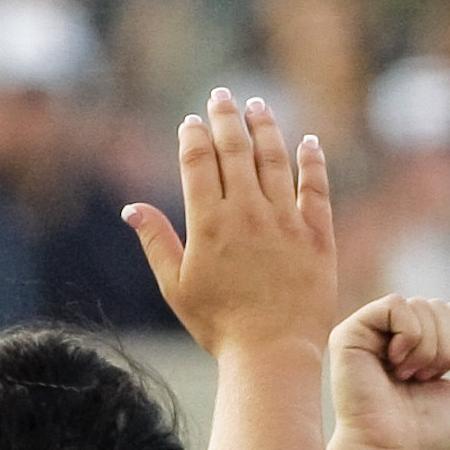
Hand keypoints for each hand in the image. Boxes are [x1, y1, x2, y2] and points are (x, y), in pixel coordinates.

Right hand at [126, 90, 336, 362]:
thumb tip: (131, 207)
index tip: (192, 121)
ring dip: (265, 128)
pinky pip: (316, 189)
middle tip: (222, 96)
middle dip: (226, 117)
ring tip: (258, 105)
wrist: (273, 353)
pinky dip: (312, 162)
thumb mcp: (176, 286)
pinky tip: (308, 142)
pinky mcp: (318, 237)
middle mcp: (247, 213)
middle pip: (235, 149)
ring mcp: (285, 222)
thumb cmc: (220, 326)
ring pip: (275, 160)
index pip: (198, 161)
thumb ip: (155, 241)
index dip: (194, 135)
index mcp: (208, 222)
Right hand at [329, 297, 449, 449]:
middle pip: (440, 306)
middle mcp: (392, 333)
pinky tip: (396, 362)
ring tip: (407, 376)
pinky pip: (396, 304)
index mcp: (417, 345)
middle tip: (422, 379)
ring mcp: (370, 331)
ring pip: (421, 305)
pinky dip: (409, 336)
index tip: (438, 378)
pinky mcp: (351, 331)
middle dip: (446, 347)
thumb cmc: (424, 434)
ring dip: (427, 348)